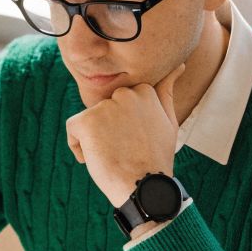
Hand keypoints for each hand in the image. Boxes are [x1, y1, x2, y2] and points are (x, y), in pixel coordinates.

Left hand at [66, 63, 185, 205]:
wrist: (144, 187)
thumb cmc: (156, 157)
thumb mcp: (168, 121)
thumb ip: (166, 91)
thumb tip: (178, 63)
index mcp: (144, 90)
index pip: (121, 103)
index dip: (124, 126)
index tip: (135, 143)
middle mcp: (124, 93)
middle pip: (104, 111)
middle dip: (109, 131)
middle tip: (126, 152)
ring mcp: (105, 106)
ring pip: (89, 121)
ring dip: (95, 139)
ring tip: (114, 157)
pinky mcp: (86, 121)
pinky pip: (73, 129)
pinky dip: (79, 147)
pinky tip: (95, 159)